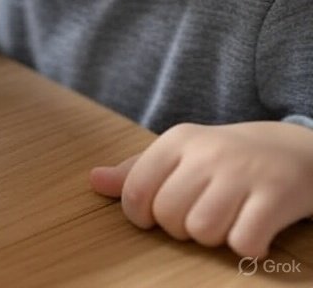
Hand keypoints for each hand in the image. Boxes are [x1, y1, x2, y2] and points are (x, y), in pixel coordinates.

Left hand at [90, 121, 312, 256]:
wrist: (293, 148)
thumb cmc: (224, 158)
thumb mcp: (180, 154)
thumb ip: (136, 170)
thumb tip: (94, 181)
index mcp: (177, 141)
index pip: (135, 189)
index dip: (140, 215)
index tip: (156, 215)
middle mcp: (207, 153)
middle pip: (167, 215)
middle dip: (179, 228)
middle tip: (200, 216)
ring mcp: (243, 173)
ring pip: (202, 230)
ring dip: (213, 239)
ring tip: (226, 222)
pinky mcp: (276, 195)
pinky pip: (243, 241)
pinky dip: (246, 247)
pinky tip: (252, 231)